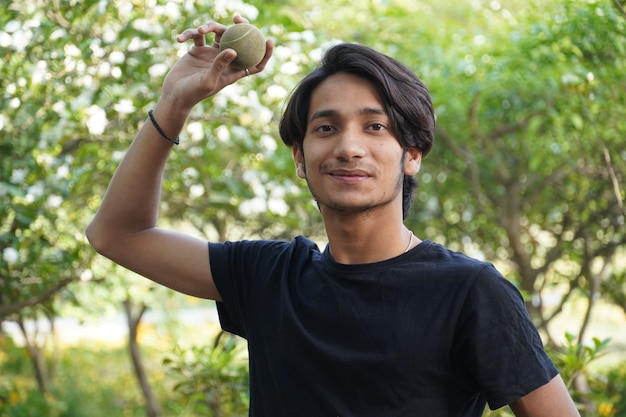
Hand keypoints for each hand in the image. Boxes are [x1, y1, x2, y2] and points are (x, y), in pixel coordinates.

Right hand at [159, 15, 273, 113]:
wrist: (175, 95)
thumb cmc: (193, 94)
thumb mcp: (208, 81)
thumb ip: (219, 66)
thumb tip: (233, 50)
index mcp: (233, 72)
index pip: (255, 63)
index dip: (265, 52)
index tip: (269, 40)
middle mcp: (225, 61)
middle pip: (239, 41)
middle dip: (241, 28)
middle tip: (238, 19)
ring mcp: (212, 54)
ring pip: (218, 33)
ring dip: (210, 26)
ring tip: (201, 30)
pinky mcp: (198, 50)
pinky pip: (197, 36)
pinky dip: (190, 34)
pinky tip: (180, 39)